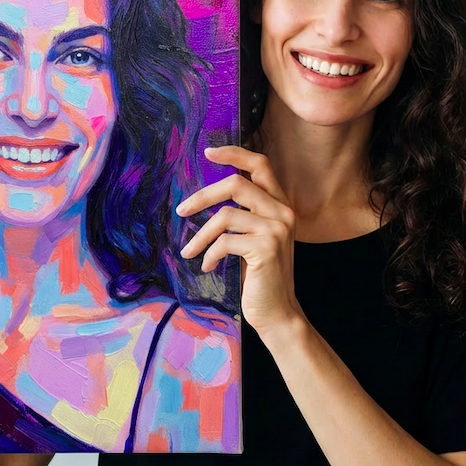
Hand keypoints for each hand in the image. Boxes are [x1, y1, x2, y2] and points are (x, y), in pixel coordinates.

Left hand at [176, 146, 302, 334]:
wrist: (278, 312)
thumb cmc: (260, 276)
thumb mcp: (254, 239)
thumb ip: (244, 215)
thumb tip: (208, 198)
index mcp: (281, 205)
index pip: (261, 165)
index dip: (235, 154)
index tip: (209, 152)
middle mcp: (283, 212)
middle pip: (236, 184)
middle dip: (203, 195)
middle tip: (182, 210)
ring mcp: (276, 229)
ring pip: (225, 215)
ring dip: (200, 235)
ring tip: (189, 251)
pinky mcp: (266, 249)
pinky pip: (225, 241)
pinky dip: (209, 253)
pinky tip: (207, 265)